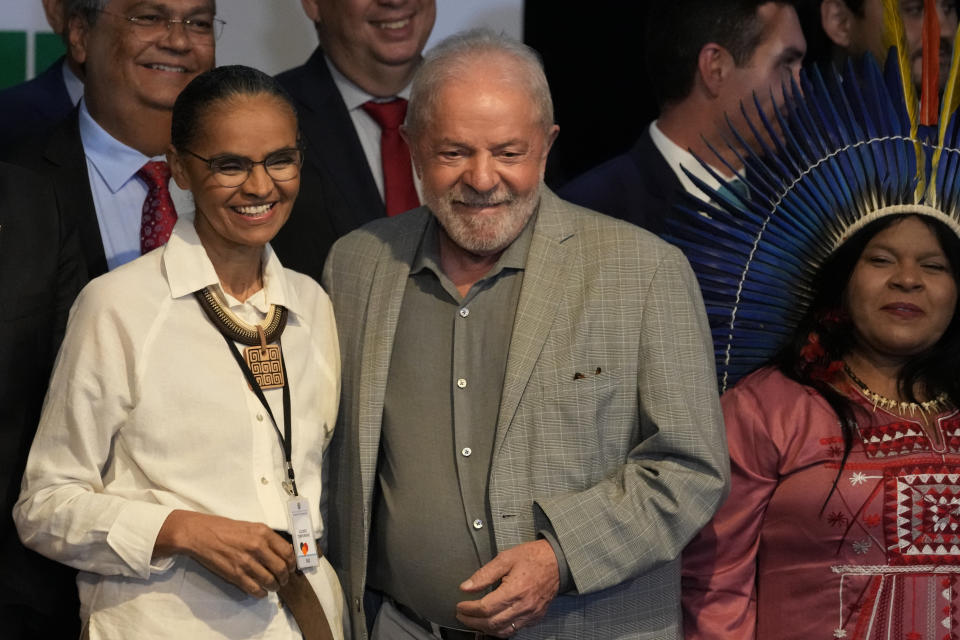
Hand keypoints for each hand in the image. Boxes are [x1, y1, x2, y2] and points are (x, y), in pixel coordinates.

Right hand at [154, 510, 294, 597]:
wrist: (200, 534)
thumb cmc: (224, 528)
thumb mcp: (251, 526)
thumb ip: (266, 538)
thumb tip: (280, 551)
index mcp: (263, 533)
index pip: (287, 551)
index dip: (292, 563)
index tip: (292, 567)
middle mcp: (257, 547)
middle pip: (281, 568)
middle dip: (285, 577)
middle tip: (284, 580)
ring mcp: (246, 562)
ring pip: (270, 581)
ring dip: (274, 586)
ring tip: (273, 586)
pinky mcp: (235, 574)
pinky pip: (255, 589)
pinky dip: (261, 593)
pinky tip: (261, 591)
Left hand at [455, 539, 559, 636]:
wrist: (557, 561)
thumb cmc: (533, 557)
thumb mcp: (506, 558)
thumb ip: (484, 574)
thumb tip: (466, 587)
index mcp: (515, 590)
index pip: (486, 608)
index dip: (469, 609)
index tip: (460, 605)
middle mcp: (523, 606)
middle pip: (492, 623)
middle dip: (473, 621)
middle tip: (462, 615)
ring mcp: (531, 614)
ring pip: (503, 631)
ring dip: (485, 629)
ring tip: (474, 621)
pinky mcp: (535, 617)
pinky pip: (515, 630)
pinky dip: (500, 630)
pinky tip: (492, 623)